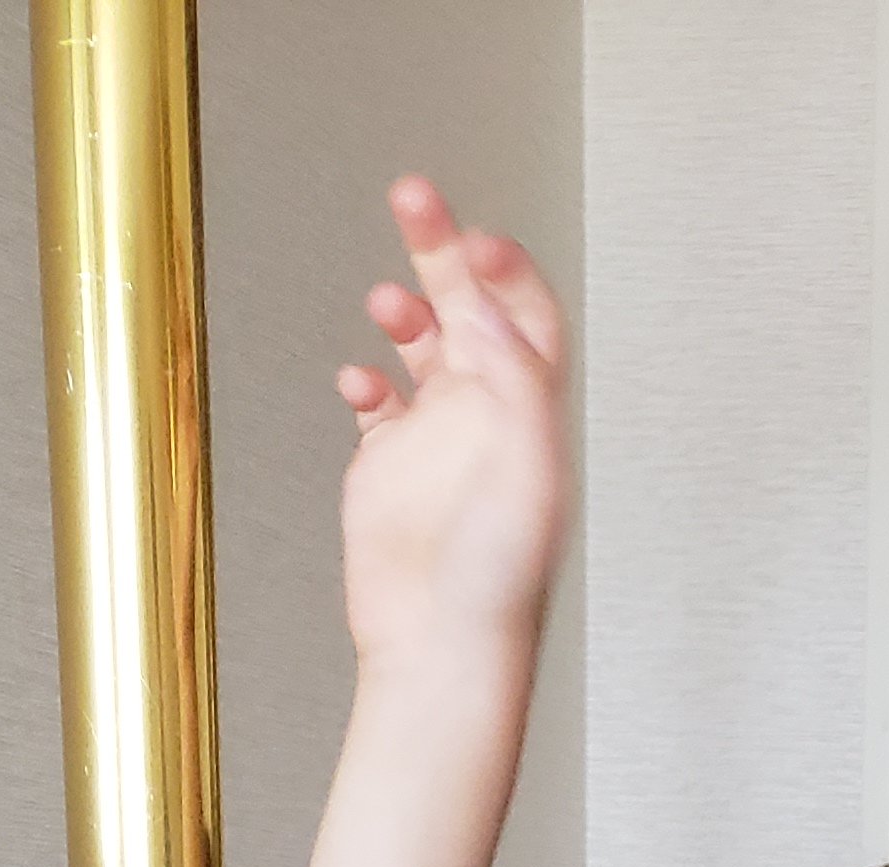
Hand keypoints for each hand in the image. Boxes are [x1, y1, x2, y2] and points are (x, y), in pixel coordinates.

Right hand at [335, 175, 569, 673]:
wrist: (441, 648)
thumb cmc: (495, 582)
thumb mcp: (525, 469)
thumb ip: (513, 384)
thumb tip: (486, 311)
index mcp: (531, 414)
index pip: (528, 317)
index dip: (504, 270)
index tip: (472, 240)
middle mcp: (487, 420)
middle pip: (469, 312)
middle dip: (443, 251)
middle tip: (414, 197)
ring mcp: (438, 442)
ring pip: (424, 350)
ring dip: (405, 312)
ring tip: (387, 304)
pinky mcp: (390, 470)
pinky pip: (378, 405)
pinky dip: (365, 379)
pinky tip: (357, 377)